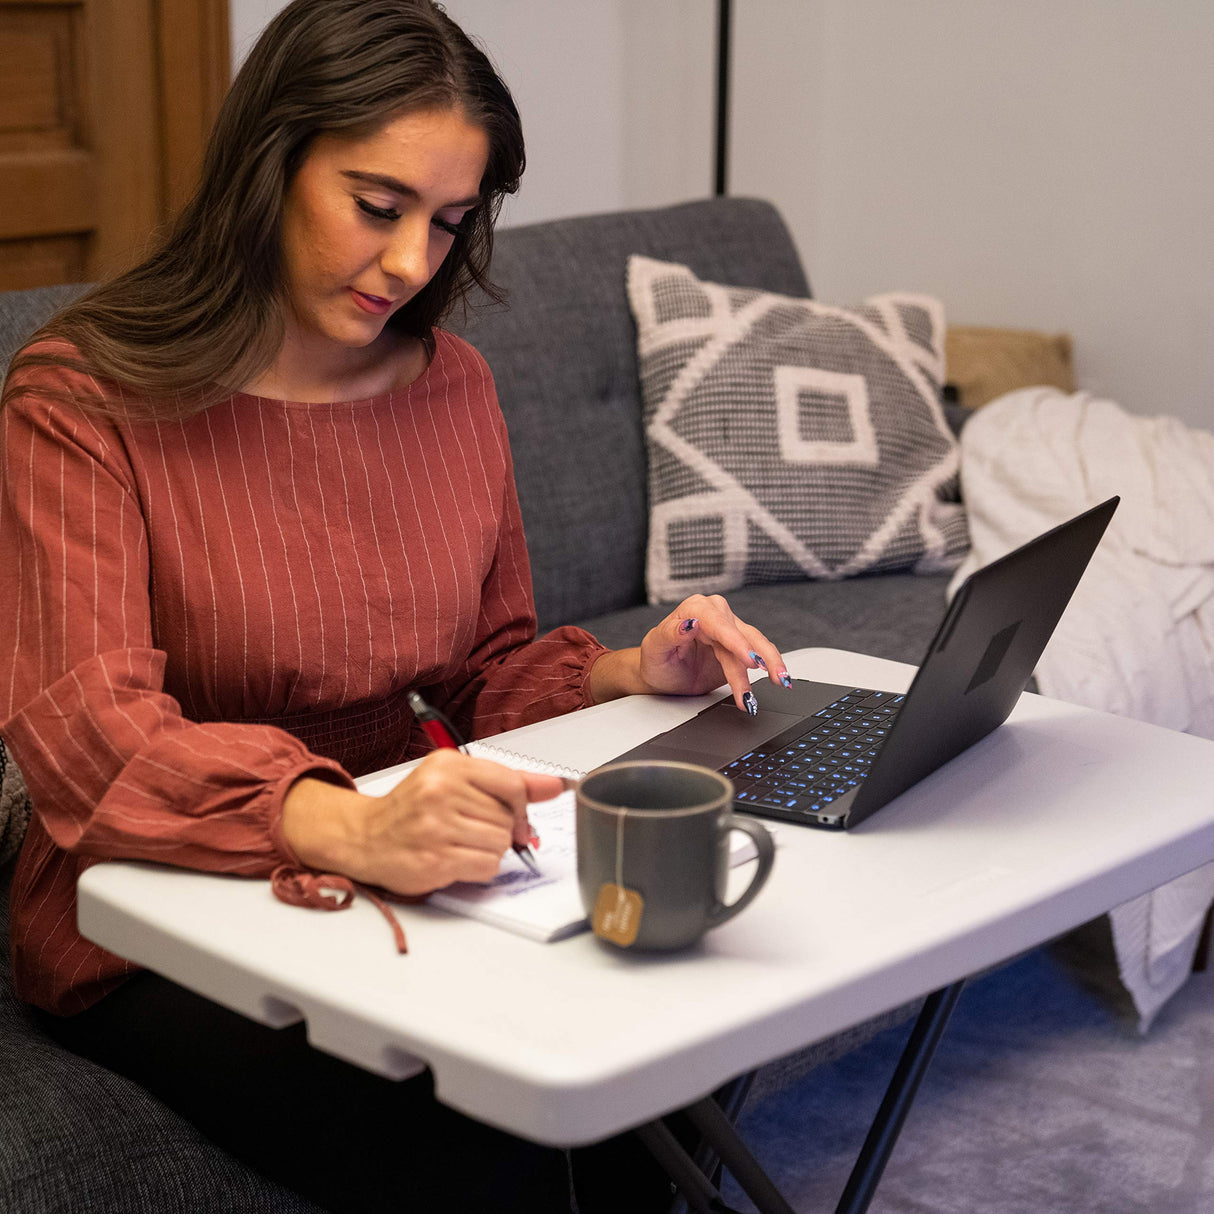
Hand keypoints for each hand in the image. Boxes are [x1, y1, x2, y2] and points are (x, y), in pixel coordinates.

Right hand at [282, 751, 565, 895]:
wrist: (366, 837)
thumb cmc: (414, 808)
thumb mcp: (456, 779)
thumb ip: (507, 782)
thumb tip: (555, 785)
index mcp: (449, 766)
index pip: (512, 784)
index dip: (522, 807)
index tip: (516, 815)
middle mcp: (441, 792)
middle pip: (508, 818)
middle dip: (500, 830)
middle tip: (472, 830)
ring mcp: (436, 827)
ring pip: (501, 843)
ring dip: (490, 850)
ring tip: (463, 843)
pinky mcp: (435, 859)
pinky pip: (487, 866)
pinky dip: (481, 867)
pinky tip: (459, 859)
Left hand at [586, 593, 789, 714]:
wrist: (663, 677)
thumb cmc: (656, 661)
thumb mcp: (655, 649)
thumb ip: (669, 633)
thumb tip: (689, 623)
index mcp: (694, 609)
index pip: (718, 622)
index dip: (735, 641)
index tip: (748, 658)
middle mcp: (715, 614)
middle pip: (743, 635)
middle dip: (760, 657)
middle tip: (773, 676)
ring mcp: (730, 630)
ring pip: (756, 646)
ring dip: (771, 665)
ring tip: (781, 682)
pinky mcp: (739, 647)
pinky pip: (759, 655)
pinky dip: (770, 668)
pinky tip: (780, 679)